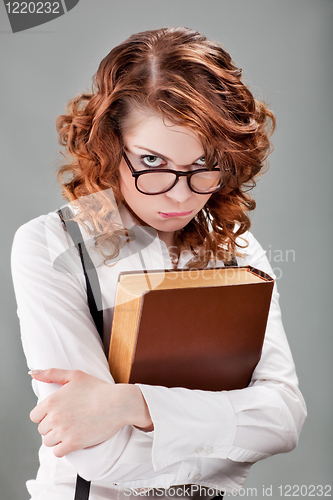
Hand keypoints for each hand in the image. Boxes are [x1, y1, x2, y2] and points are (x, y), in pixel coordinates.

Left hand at [29, 369, 152, 456]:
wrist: (118, 403)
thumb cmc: (98, 388)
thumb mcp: (75, 375)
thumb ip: (52, 374)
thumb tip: (33, 373)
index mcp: (52, 401)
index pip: (34, 416)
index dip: (45, 415)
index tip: (58, 413)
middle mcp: (54, 417)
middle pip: (42, 430)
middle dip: (53, 426)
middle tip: (69, 420)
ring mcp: (63, 431)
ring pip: (48, 442)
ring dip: (58, 438)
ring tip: (72, 429)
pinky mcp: (74, 443)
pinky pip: (58, 452)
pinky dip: (64, 448)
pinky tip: (73, 439)